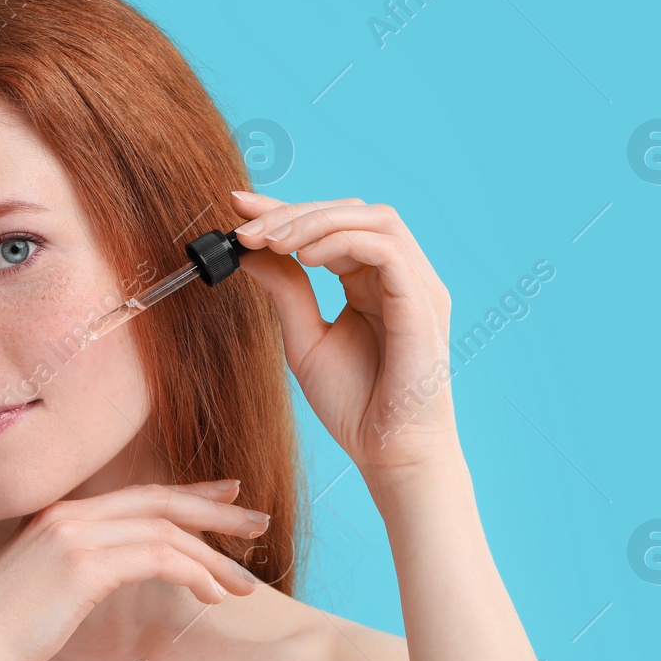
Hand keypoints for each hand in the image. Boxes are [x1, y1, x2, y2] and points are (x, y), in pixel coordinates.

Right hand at [0, 481, 266, 660]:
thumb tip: (120, 574)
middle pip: (160, 501)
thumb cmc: (2, 641)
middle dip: (215, 510)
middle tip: (257, 521)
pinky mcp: (82, 565)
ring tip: (244, 582)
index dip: (188, 492)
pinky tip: (211, 595)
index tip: (227, 493)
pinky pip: (157, 557)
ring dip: (212, 556)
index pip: (138, 494)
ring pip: (165, 530)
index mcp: (57, 516)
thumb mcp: (43, 592)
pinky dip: (193, 572)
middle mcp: (66, 515)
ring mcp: (73, 535)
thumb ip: (77, 571)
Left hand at [227, 190, 460, 480]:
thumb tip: (250, 250)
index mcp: (371, 283)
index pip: (330, 227)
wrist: (388, 453)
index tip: (237, 206)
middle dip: (294, 211)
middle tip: (245, 226)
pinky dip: (342, 242)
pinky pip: (386, 249)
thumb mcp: (304, 340)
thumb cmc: (355, 405)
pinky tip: (306, 257)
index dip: (285, 210)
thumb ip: (285, 291)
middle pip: (351, 212)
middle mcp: (399, 275)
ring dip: (315, 220)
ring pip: (372, 218)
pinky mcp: (423, 301)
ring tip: (271, 240)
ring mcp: (416, 285)